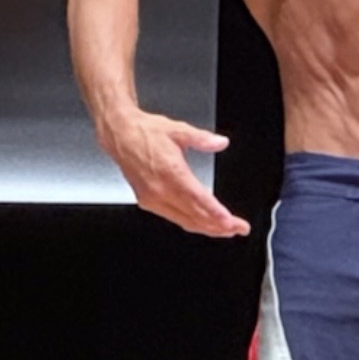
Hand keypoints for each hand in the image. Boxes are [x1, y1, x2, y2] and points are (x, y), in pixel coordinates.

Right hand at [101, 112, 250, 236]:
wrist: (120, 134)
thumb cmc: (145, 132)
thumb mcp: (178, 130)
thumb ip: (202, 138)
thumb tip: (220, 143)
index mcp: (170, 172)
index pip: (198, 199)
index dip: (216, 214)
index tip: (232, 223)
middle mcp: (160, 190)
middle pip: (194, 216)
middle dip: (219, 226)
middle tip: (239, 229)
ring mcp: (152, 198)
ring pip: (184, 221)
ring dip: (206, 228)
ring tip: (226, 230)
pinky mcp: (147, 201)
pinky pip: (173, 217)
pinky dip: (190, 222)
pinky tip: (202, 223)